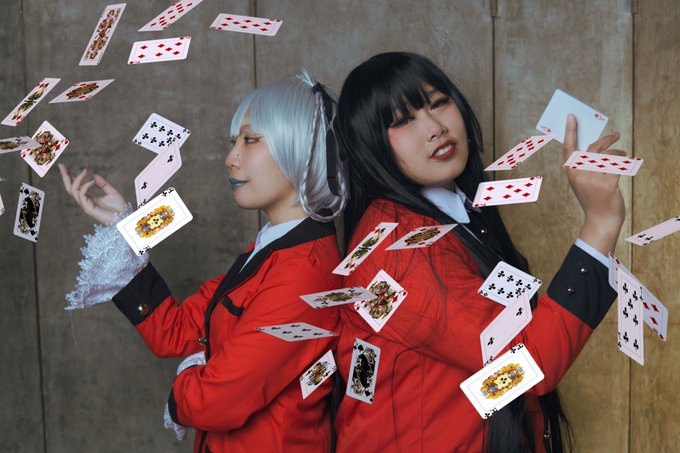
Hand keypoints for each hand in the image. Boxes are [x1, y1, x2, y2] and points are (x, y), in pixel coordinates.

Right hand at [58, 163, 127, 224]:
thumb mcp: (112, 192)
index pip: (76, 186)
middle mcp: (85, 201)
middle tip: (61, 165)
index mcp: (89, 197)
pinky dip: (85, 186)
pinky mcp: (88, 209)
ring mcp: (85, 205)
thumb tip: (94, 175)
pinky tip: (92, 182)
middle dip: (65, 177)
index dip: (70, 177)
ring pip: (73, 190)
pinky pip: (81, 195)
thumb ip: (103, 184)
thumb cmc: (119, 208)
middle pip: (70, 188)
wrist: (125, 218)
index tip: (65, 167)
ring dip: (77, 179)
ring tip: (85, 171)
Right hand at [564, 114, 625, 254]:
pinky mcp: (608, 184)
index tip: (572, 116)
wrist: (601, 220)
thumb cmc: (594, 198)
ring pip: (609, 155)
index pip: (569, 147)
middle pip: (594, 148)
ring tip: (622, 156)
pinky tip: (627, 165)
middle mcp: (580, 174)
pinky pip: (620, 165)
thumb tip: (598, 145)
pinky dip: (625, 164)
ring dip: (619, 154)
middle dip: (607, 140)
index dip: (571, 131)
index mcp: (571, 172)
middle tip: (616, 136)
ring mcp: (593, 179)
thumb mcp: (583, 181)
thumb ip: (586, 164)